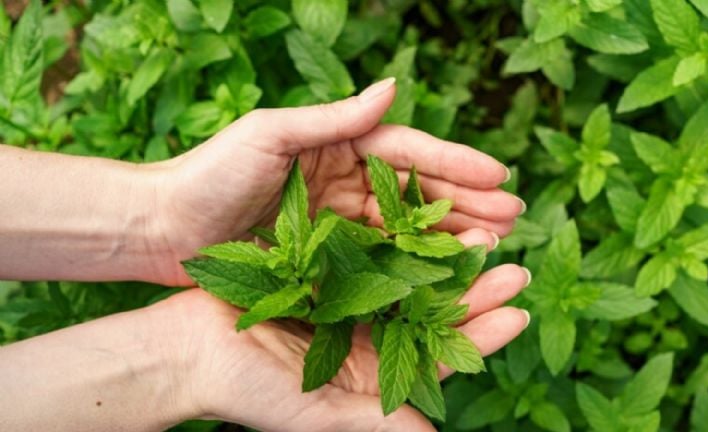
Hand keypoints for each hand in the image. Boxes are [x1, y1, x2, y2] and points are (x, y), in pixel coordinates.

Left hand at [148, 79, 524, 284]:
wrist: (163, 229)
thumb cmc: (209, 173)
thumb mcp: (272, 134)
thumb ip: (335, 118)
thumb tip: (396, 85)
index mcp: (336, 147)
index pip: (407, 152)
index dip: (455, 164)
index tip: (500, 175)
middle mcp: (344, 183)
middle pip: (417, 193)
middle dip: (467, 203)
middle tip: (514, 217)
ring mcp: (337, 224)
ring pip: (406, 231)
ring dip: (450, 238)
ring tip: (494, 246)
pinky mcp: (325, 260)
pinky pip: (378, 263)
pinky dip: (413, 268)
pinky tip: (446, 276)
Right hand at [169, 239, 530, 430]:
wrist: (186, 349)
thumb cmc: (247, 389)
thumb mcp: (317, 413)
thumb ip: (377, 425)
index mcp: (372, 379)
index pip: (440, 360)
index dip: (482, 337)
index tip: (518, 312)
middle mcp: (366, 342)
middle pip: (434, 317)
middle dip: (475, 293)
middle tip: (512, 266)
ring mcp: (347, 307)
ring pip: (410, 282)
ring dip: (444, 261)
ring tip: (481, 238)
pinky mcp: (325, 276)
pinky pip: (372, 254)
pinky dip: (398, 239)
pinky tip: (422, 220)